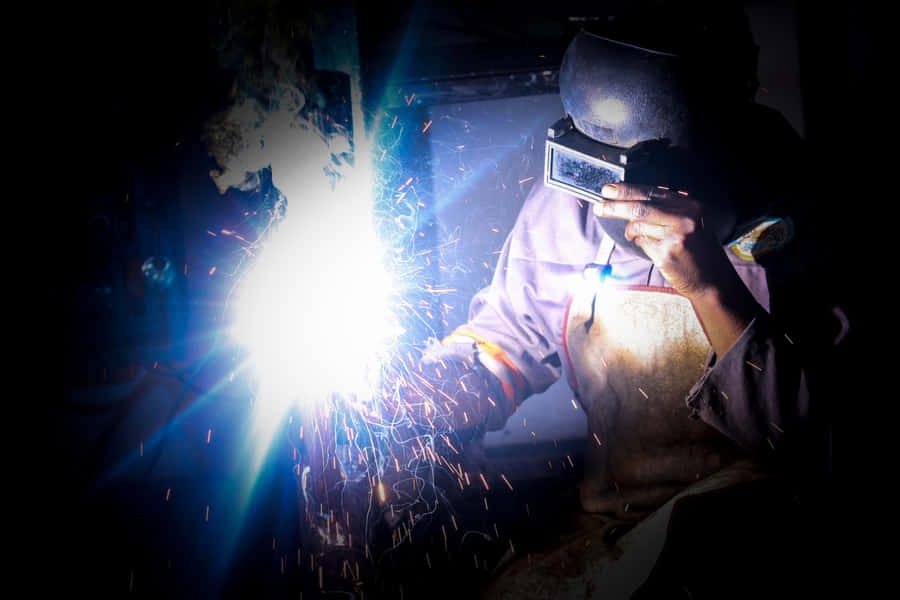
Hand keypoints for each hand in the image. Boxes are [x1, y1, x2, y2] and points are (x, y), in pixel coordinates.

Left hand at [594, 183, 729, 298]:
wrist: (712, 279)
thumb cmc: (698, 250)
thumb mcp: (691, 222)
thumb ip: (668, 210)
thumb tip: (633, 199)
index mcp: (690, 205)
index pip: (652, 193)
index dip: (627, 190)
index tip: (610, 189)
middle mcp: (684, 218)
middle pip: (640, 207)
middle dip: (615, 206)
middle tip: (600, 206)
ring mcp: (675, 237)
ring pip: (638, 226)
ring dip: (631, 231)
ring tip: (634, 235)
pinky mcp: (666, 254)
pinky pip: (642, 243)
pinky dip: (640, 244)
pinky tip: (653, 248)